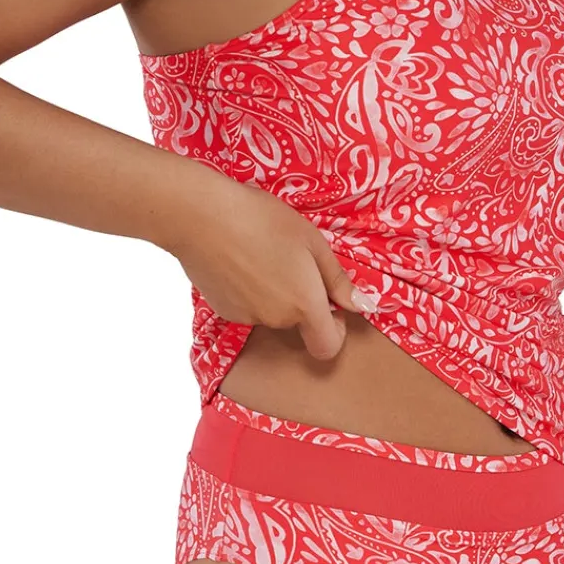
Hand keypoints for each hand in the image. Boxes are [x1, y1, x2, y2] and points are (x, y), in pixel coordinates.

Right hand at [165, 174, 378, 361]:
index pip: (328, 347)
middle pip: (298, 323)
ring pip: (271, 313)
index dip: (335, 330)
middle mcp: (276, 319)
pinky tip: (238, 261)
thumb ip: (338, 280)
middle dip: (300, 299)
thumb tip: (363, 306)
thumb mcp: (311, 240)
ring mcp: (246, 317)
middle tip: (289, 259)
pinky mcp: (222, 310)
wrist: (200, 216)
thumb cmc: (262, 219)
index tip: (329, 302)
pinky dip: (248, 291)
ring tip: (259, 253)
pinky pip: (247, 307)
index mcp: (304, 304)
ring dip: (273, 292)